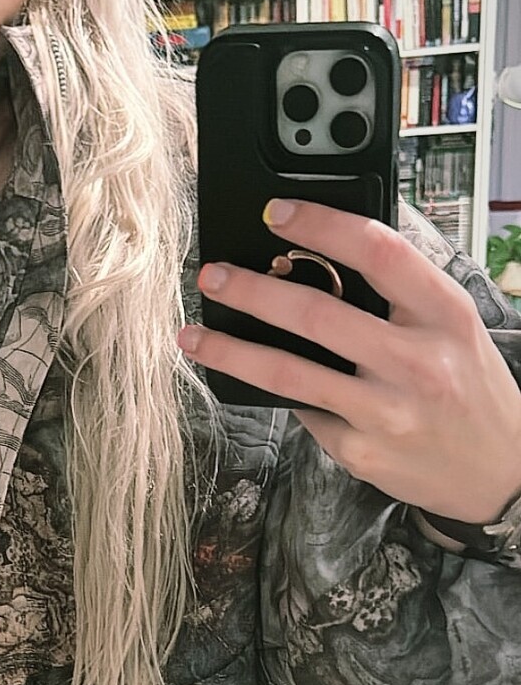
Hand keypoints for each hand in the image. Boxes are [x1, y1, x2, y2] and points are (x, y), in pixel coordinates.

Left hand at [178, 197, 520, 521]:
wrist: (502, 472)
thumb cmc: (470, 387)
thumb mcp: (452, 327)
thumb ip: (398, 293)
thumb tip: (316, 256)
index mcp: (444, 314)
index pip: (377, 252)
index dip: (321, 224)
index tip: (277, 212)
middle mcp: (417, 362)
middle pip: (316, 314)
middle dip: (252, 291)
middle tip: (213, 277)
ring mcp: (385, 412)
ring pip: (289, 373)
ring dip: (231, 350)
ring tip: (194, 334)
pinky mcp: (361, 452)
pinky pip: (304, 412)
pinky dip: (278, 393)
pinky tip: (258, 380)